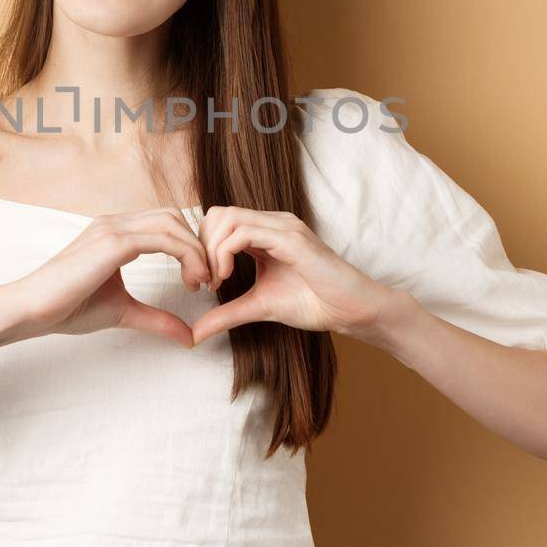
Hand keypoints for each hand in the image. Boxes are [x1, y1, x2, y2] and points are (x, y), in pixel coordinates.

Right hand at [1, 208, 212, 347]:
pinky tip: (191, 281)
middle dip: (197, 244)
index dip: (189, 246)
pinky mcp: (113, 242)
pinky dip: (186, 255)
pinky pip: (163, 238)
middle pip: (174, 216)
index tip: (198, 280)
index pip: (165, 224)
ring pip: (172, 223)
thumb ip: (157, 319)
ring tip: (201, 281)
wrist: (32, 310)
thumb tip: (189, 337)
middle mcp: (115, 223)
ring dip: (196, 250)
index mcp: (115, 233)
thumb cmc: (68, 308)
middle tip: (206, 278)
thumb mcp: (123, 312)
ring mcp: (113, 229)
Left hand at [188, 206, 398, 346]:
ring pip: (228, 218)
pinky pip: (244, 233)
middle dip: (201, 246)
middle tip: (203, 281)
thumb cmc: (314, 303)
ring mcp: (283, 227)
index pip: (219, 221)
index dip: (202, 247)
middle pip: (218, 213)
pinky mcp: (291, 239)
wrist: (351, 310)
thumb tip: (195, 332)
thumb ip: (227, 313)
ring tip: (215, 280)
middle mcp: (273, 223)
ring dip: (210, 249)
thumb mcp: (259, 307)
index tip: (203, 282)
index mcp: (265, 232)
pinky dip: (224, 253)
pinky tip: (226, 277)